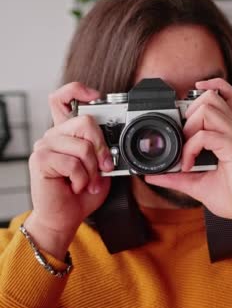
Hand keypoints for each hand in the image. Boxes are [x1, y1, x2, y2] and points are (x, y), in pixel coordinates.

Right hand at [24, 83, 113, 258]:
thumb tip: (116, 139)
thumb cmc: (83, 192)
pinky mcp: (40, 160)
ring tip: (86, 182)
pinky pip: (73, 163)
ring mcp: (45, 145)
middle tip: (104, 167)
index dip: (78, 90)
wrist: (65, 217)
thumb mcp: (101, 167)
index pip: (62, 98)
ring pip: (83, 146)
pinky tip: (75, 186)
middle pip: (86, 122)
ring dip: (92, 171)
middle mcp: (54, 135)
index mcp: (67, 132)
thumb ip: (104, 149)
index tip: (96, 96)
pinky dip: (81, 179)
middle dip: (102, 148)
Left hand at [145, 79, 231, 232]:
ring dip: (189, 127)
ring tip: (186, 150)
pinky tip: (189, 164)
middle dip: (188, 113)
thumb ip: (175, 176)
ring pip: (209, 109)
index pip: (219, 96)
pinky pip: (208, 136)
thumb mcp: (196, 184)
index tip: (182, 111)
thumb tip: (153, 174)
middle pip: (210, 97)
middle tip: (183, 139)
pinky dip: (191, 148)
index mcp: (227, 134)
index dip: (203, 92)